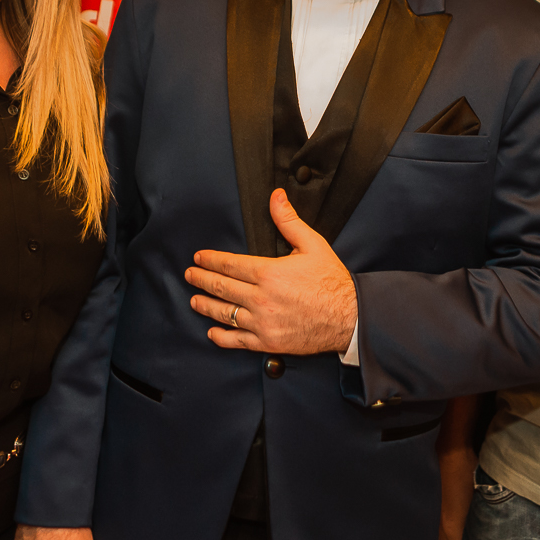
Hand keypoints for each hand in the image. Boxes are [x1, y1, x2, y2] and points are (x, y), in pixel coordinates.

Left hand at [190, 190, 358, 355]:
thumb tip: (276, 197)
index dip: (210, 260)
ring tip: (194, 300)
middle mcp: (261, 298)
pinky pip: (237, 340)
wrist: (350, 318)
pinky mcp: (268, 342)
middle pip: (220, 287)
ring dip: (205, 305)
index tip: (199, 258)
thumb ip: (289, 221)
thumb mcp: (313, 244)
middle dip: (201, 279)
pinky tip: (213, 331)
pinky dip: (221, 336)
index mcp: (269, 273)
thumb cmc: (332, 282)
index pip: (229, 264)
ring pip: (224, 313)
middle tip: (190, 275)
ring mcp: (263, 322)